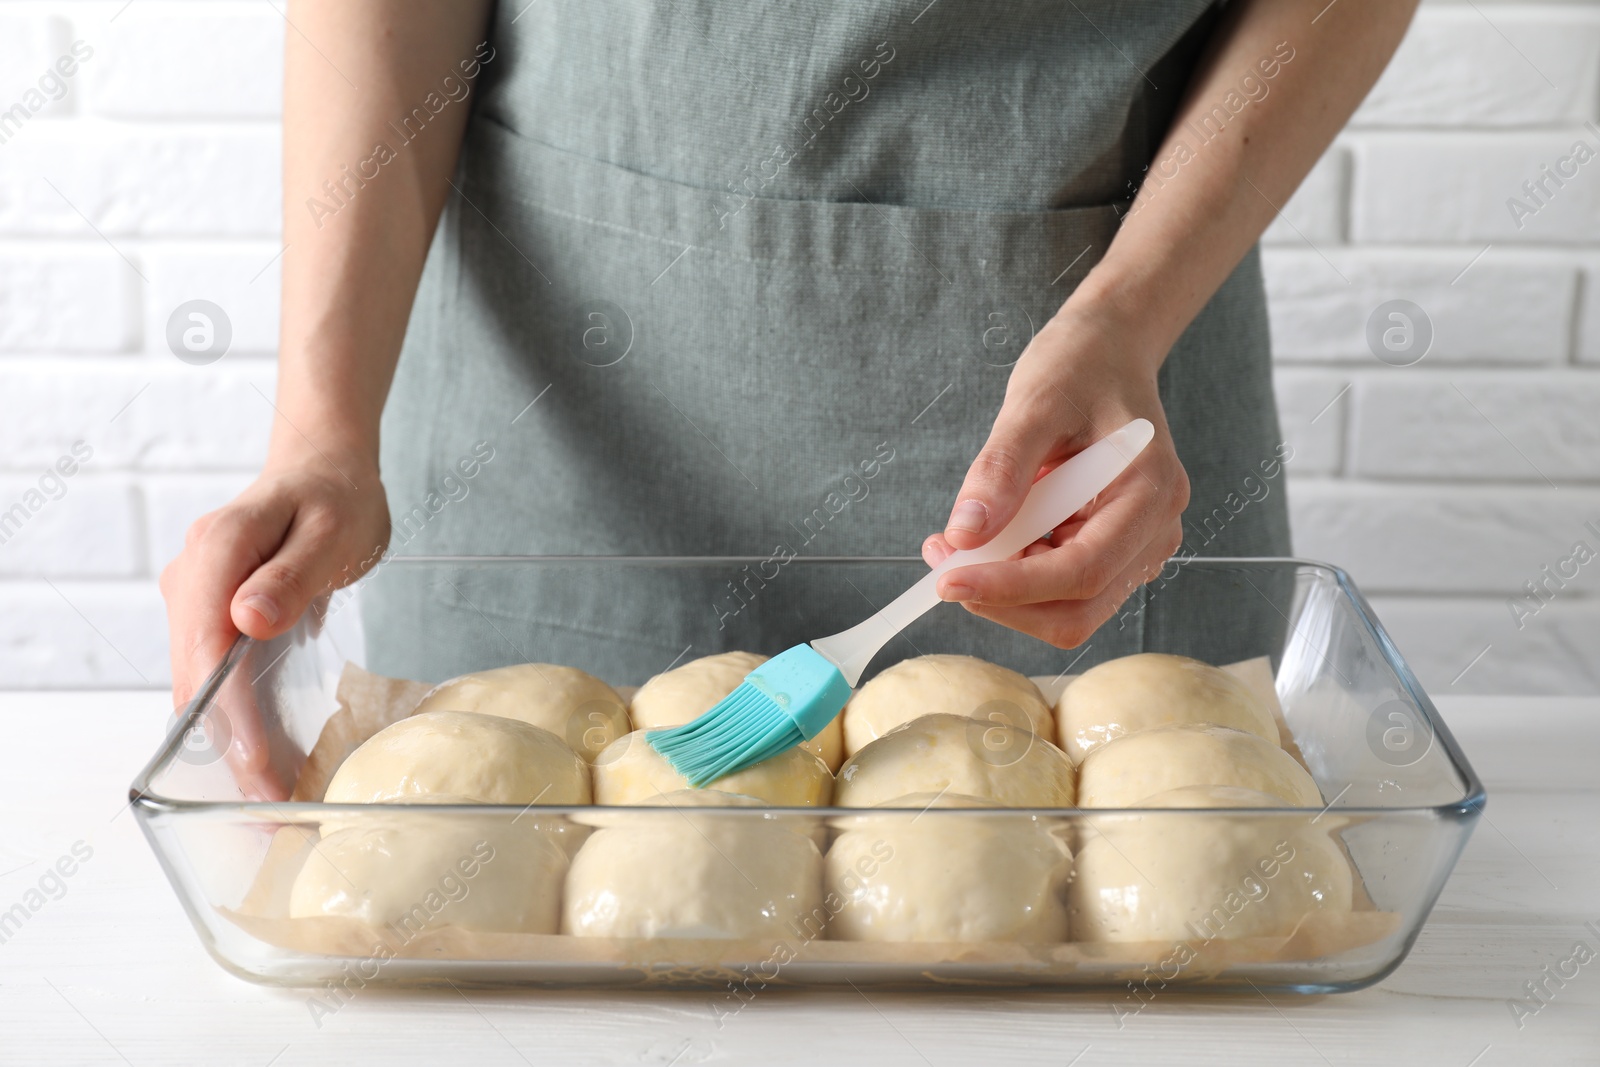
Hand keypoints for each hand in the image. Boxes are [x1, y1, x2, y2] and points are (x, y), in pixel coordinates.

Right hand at [159, 445, 389, 798]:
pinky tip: (265, 759)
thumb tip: (248, 620)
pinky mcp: (209, 616)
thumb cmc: (337, 496)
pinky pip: (216, 675)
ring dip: (229, 740)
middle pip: (198, 676)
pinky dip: (236, 717)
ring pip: (201, 683)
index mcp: (218, 550)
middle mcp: (191, 577)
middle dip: (229, 745)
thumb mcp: (333, 530)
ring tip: (266, 799)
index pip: (210, 647)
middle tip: (267, 807)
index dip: (232, 715)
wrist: (323, 468)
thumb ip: (292, 574)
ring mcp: (194, 598)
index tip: (258, 766)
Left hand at [922, 298, 1188, 648]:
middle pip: (1077, 611)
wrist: (1109, 349)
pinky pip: (1059, 586)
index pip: (1082, 572)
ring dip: (1004, 592)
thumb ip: (1000, 471)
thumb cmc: (1080, 366)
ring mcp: (1136, 545)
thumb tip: (964, 537)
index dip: (1012, 588)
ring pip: (1066, 610)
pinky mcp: (1110, 549)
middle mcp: (1155, 531)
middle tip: (943, 564)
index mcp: (1150, 492)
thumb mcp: (1034, 405)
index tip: (948, 581)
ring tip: (958, 543)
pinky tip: (988, 536)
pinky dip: (1014, 575)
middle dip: (1004, 599)